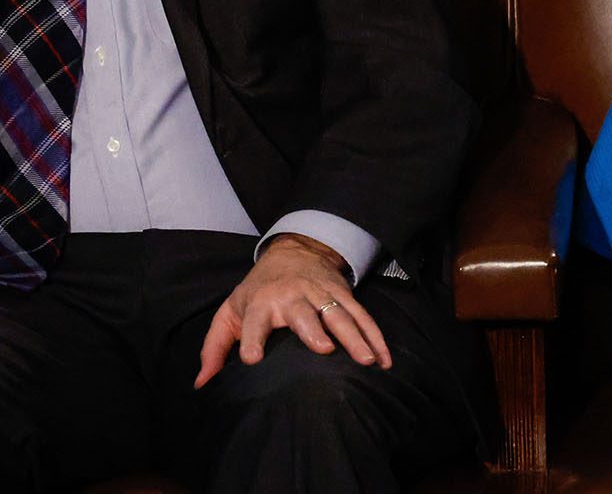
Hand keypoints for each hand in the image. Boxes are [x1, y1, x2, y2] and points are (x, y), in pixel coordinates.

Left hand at [194, 234, 390, 388]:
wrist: (295, 252)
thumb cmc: (257, 291)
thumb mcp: (230, 312)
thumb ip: (214, 347)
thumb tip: (202, 383)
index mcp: (261, 303)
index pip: (254, 321)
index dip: (252, 338)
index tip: (252, 358)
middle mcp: (293, 296)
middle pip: (305, 314)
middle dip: (314, 330)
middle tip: (325, 349)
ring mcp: (322, 294)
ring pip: (341, 316)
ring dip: (356, 337)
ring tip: (368, 360)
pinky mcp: (344, 295)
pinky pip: (363, 316)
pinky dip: (376, 336)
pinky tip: (384, 359)